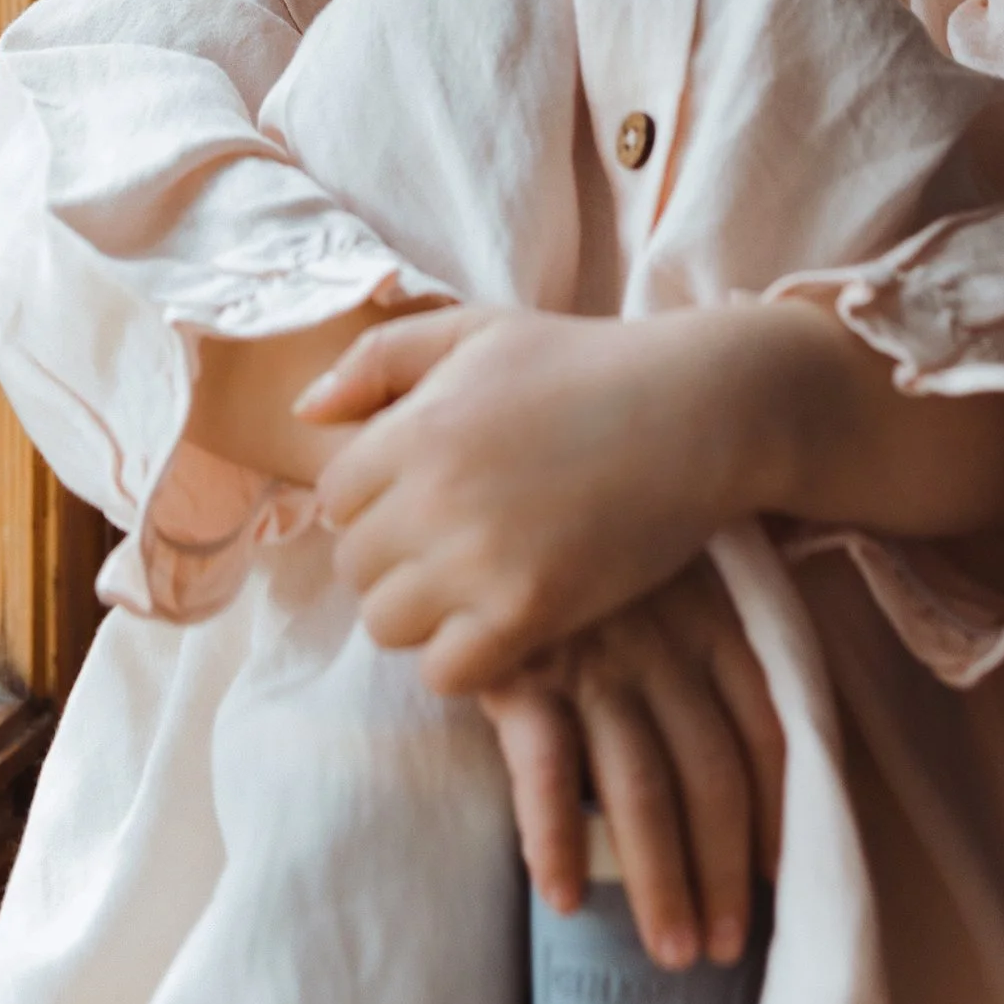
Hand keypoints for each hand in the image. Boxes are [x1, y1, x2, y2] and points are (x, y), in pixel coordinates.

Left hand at [299, 293, 1003, 695]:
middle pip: (355, 567)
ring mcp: (481, 558)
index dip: (372, 503)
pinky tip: (506, 623)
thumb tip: (303, 412)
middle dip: (395, 561)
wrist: (700, 409)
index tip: (423, 500)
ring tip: (475, 586)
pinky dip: (468, 658)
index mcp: (414, 426)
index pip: (331, 498)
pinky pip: (448, 671)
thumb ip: (380, 359)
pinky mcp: (532, 612)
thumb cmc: (587, 365)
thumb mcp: (478, 332)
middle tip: (454, 547)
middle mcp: (433, 495)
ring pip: (388, 625)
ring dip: (424, 614)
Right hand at [482, 558, 785, 968]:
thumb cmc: (579, 533)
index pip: (765, 731)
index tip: (779, 879)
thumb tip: (738, 738)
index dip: (776, 813)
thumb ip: (700, 639)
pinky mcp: (523, 675)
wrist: (491, 480)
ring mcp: (595, 664)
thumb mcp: (662, 568)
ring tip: (671, 952)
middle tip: (726, 947)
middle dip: (725, 873)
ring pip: (644, 793)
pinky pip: (547, 774)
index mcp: (710, 621)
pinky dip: (557, 841)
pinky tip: (563, 898)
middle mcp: (663, 649)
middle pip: (712, 778)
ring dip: (662, 882)